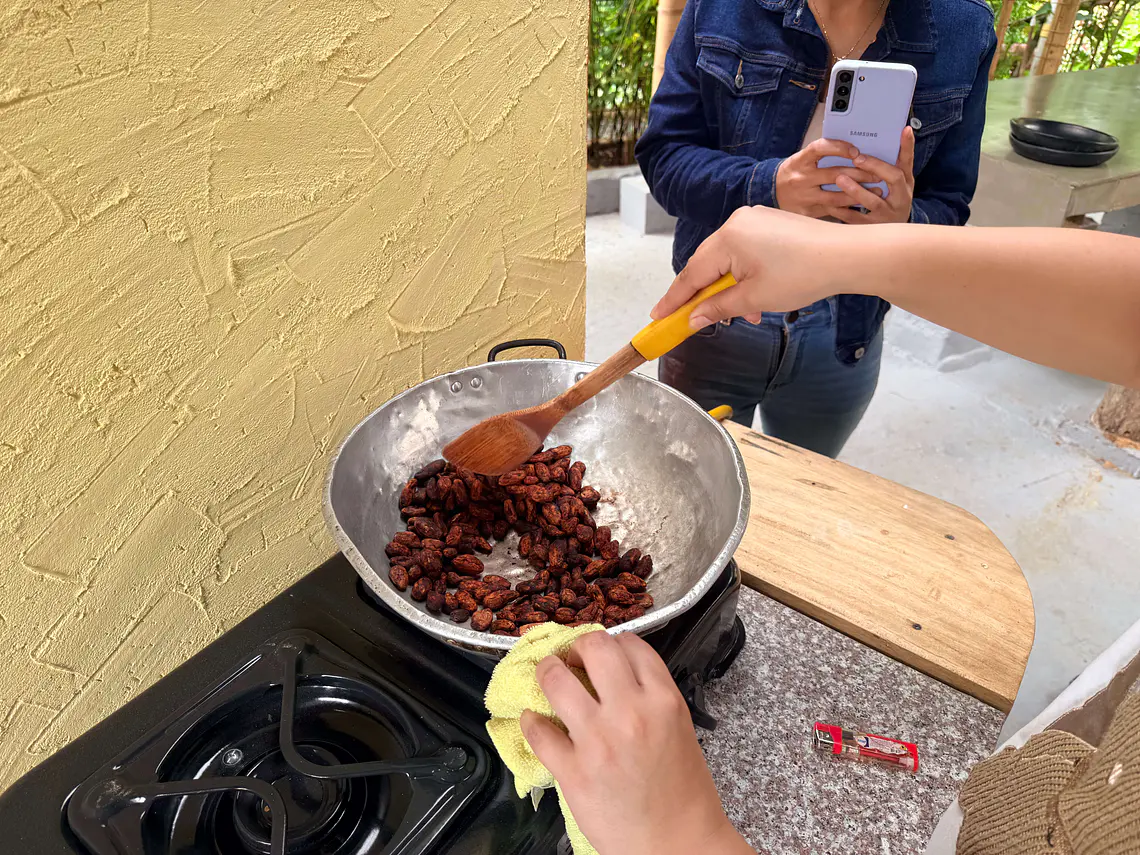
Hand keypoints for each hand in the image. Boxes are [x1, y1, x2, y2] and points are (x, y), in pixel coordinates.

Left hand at [521, 631, 753, 854]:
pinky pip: (537, 730)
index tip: (600, 649)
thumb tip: (613, 674)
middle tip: (572, 657)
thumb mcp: (678, 728)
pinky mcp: (573, 771)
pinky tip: (533, 720)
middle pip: (593, 647)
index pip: (630, 644)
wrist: (678, 844)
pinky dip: (531, 721)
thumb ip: (649, 696)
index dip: (612, 641)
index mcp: (663, 699)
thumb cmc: (683, 792)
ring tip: (547, 676)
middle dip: (577, 646)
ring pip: (555, 679)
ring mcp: (599, 740)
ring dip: (547, 672)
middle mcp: (631, 712)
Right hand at [650, 206, 864, 326]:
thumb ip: (717, 308)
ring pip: (727, 259)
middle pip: (706, 264)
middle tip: (690, 319)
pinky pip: (745, 251)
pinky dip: (743, 274)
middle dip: (702, 295)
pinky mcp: (770, 224)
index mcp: (728, 238)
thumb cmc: (802, 275)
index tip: (657, 316)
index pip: (691, 274)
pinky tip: (754, 295)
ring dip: (727, 288)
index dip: (674, 299)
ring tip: (742, 314)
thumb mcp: (754, 299)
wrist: (847, 256)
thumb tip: (692, 319)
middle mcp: (737, 222)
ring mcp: (755, 220)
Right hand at [774, 138, 878, 217]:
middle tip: (877, 174)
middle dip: (860, 174)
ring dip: (858, 193)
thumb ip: (823, 155)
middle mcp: (801, 179)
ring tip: (876, 190)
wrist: (771, 191)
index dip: (839, 148)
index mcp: (800, 161)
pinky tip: (862, 205)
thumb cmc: (794, 172)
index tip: (856, 151)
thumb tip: (854, 152)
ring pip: (835, 197)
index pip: (820, 148)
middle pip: (834, 174)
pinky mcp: (807, 213)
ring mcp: (804, 197)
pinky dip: (848, 208)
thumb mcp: (803, 159)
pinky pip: (831, 211)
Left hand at [831, 127, 915, 223]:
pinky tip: (830, 202)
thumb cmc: (892, 199)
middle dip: (876, 167)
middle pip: (893, 180)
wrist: (893, 234)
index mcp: (906, 184)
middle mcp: (901, 199)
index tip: (903, 130)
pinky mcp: (872, 228)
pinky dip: (842, 210)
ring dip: (856, 189)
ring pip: (872, 202)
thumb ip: (898, 160)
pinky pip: (856, 219)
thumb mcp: (899, 182)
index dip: (907, 146)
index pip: (908, 162)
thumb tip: (903, 130)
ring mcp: (887, 215)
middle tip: (857, 158)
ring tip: (840, 179)